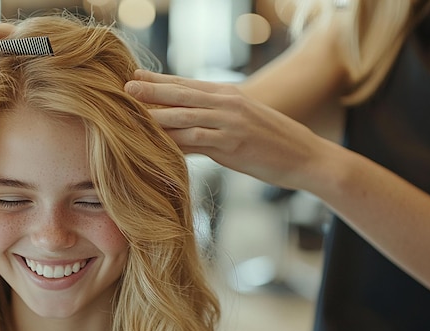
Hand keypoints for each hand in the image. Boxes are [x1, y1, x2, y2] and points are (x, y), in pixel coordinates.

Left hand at [125, 70, 330, 190]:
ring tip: (132, 113)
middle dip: (152, 90)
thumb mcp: (244, 120)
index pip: (187, 84)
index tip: (136, 76)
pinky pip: (197, 140)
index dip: (160, 80)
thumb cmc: (273, 140)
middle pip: (182, 94)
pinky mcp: (232, 144)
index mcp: (228, 94)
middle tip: (125, 86)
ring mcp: (229, 122)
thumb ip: (215, 118)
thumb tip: (187, 124)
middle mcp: (227, 103)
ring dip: (156, 114)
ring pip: (185, 115)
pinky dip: (175, 141)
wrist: (305, 155)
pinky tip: (156, 143)